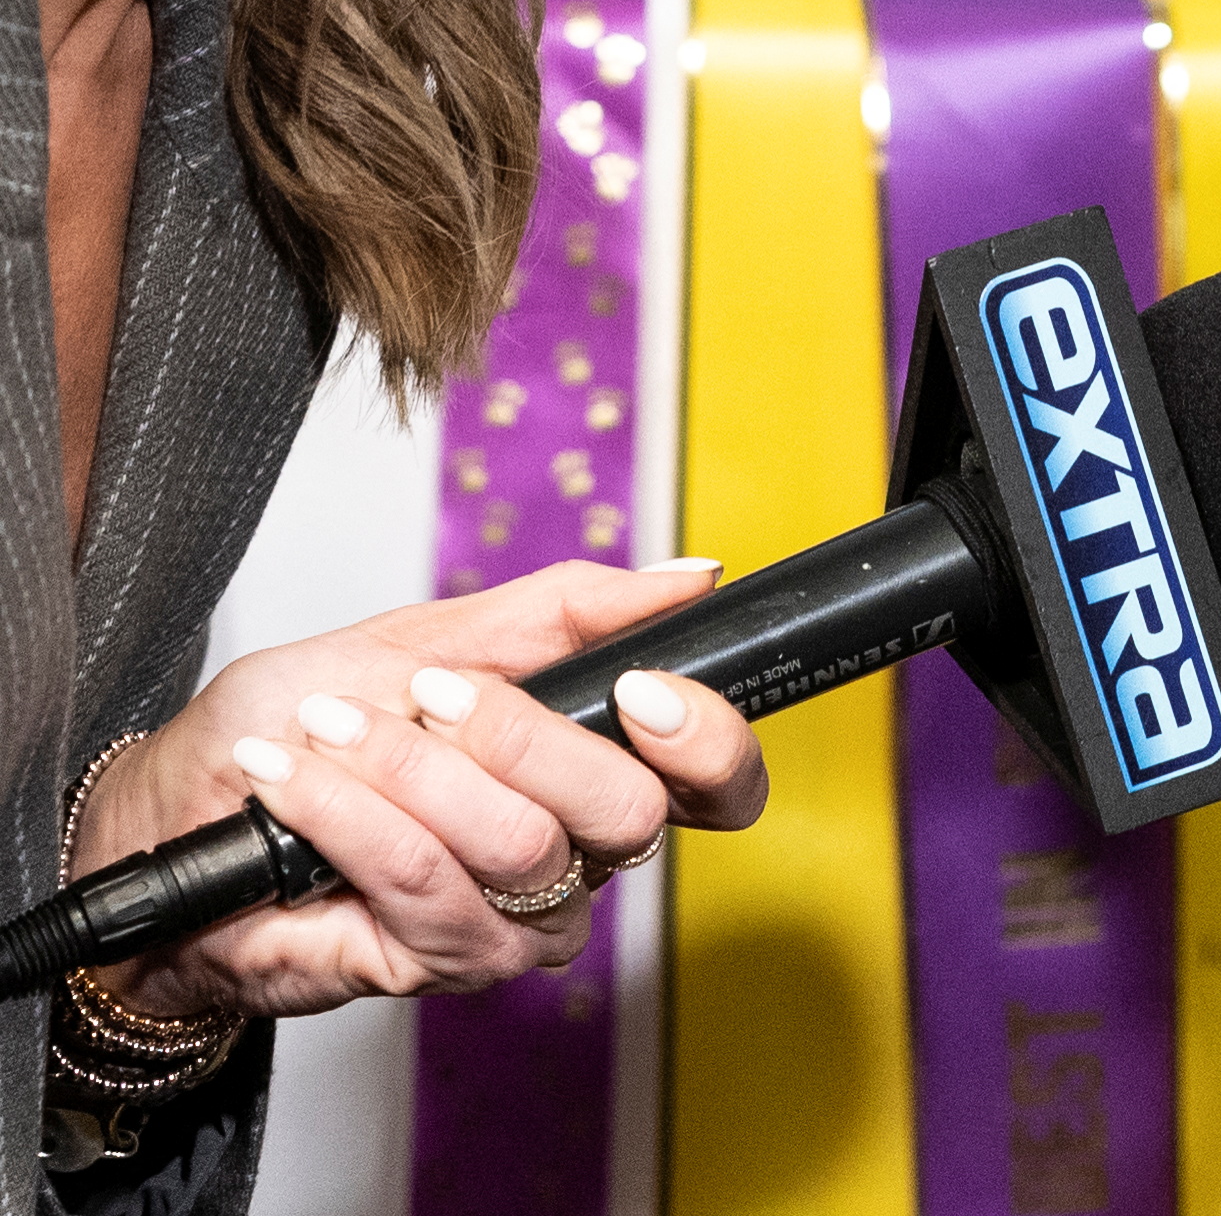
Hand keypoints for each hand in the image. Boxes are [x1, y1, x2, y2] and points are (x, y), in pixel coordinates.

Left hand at [68, 559, 769, 1021]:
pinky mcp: (438, 963)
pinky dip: (345, 811)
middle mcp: (579, 857)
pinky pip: (418, 880)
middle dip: (518, 734)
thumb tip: (689, 576)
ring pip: (517, 845)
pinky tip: (292, 779)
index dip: (705, 741)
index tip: (637, 687)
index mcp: (600, 771)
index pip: (717, 785)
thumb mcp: (436, 634)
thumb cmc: (302, 722)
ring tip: (327, 727)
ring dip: (405, 768)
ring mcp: (516, 919)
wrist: (185, 811)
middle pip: (626, 813)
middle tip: (431, 693)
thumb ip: (568, 611)